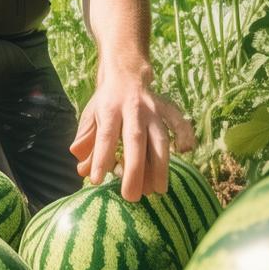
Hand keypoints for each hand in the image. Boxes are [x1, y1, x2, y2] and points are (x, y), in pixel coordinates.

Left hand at [70, 81, 195, 201]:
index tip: (97, 180)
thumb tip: (82, 170)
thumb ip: (86, 142)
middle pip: (135, 140)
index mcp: (109, 109)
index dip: (101, 158)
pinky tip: (185, 151)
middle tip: (132, 196)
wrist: (125, 73)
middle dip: (135, 169)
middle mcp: (133, 108)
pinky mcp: (168, 109)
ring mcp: (153, 109)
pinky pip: (179, 122)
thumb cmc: (106, 103)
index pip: (105, 136)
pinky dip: (185, 135)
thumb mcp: (89, 117)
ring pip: (159, 138)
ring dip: (160, 165)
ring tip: (158, 190)